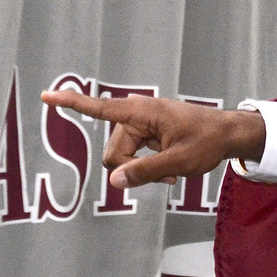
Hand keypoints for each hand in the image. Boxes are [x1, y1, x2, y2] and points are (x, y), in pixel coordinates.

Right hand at [40, 90, 266, 188]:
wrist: (229, 134)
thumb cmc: (208, 142)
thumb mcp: (179, 162)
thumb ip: (145, 171)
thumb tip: (114, 180)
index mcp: (142, 113)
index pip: (101, 109)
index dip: (72, 104)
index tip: (46, 96)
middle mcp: (138, 115)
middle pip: (114, 151)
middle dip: (131, 168)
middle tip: (164, 176)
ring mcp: (143, 124)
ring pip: (124, 156)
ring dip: (142, 168)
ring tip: (172, 172)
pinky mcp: (148, 133)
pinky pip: (136, 155)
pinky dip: (149, 165)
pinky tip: (170, 170)